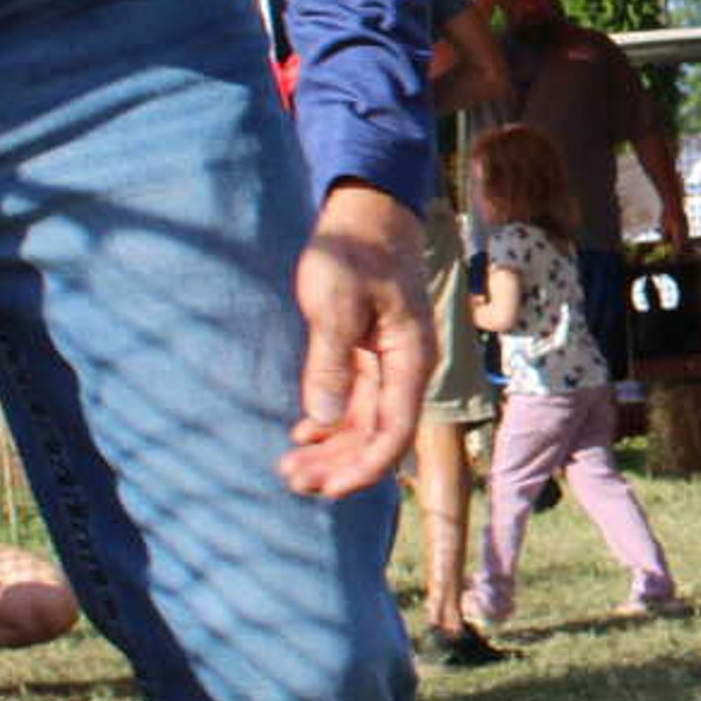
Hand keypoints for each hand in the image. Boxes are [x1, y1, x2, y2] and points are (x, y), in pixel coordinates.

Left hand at [283, 183, 429, 496]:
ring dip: (332, 450)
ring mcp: (388, 363)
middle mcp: (406, 368)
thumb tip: (323, 419)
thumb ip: (330, 362)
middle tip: (292, 481)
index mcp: (411, 358)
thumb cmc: (355, 249)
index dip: (363, 468)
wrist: (368, 210)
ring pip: (364, 424)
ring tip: (289, 467)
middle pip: (379, 436)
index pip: (394, 431)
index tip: (325, 489)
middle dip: (339, 466)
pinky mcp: (369, 354)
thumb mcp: (335, 303)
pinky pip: (355, 403)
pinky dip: (330, 424)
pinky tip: (301, 435)